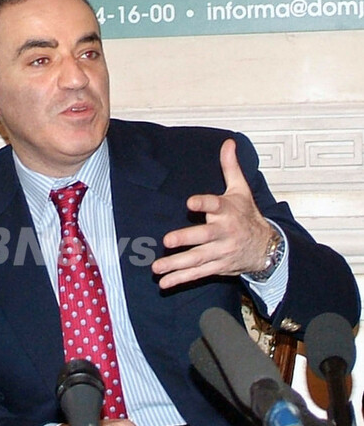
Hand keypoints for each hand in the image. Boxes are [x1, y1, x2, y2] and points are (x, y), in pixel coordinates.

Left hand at [151, 139, 272, 288]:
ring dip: (176, 264)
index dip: (204, 203)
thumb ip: (230, 168)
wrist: (267, 247)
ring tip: (157, 267)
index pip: (216, 205)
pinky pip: (198, 274)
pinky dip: (181, 279)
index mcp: (228, 211)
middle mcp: (225, 232)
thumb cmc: (248, 215)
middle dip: (186, 238)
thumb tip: (228, 143)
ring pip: (198, 258)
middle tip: (167, 240)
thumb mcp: (241, 191)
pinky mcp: (218, 266)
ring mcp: (221, 252)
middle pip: (205, 236)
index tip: (190, 202)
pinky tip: (164, 282)